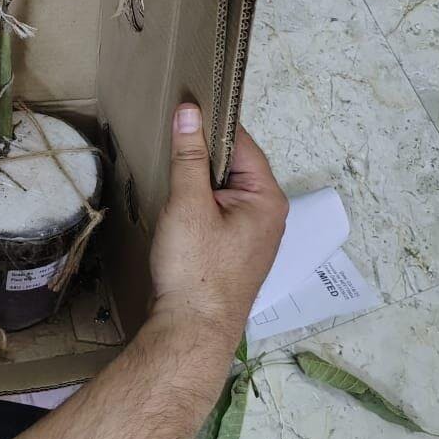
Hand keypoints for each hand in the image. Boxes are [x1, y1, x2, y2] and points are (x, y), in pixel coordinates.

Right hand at [149, 103, 287, 350]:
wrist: (191, 332)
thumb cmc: (195, 271)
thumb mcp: (188, 204)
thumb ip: (189, 155)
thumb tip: (189, 111)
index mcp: (267, 199)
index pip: (242, 143)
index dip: (212, 124)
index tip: (184, 106)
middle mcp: (268, 215)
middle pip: (234, 165)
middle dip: (203, 154)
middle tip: (171, 137)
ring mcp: (253, 235)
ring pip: (225, 189)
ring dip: (199, 179)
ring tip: (171, 168)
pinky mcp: (235, 251)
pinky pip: (220, 211)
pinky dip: (200, 202)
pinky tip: (178, 203)